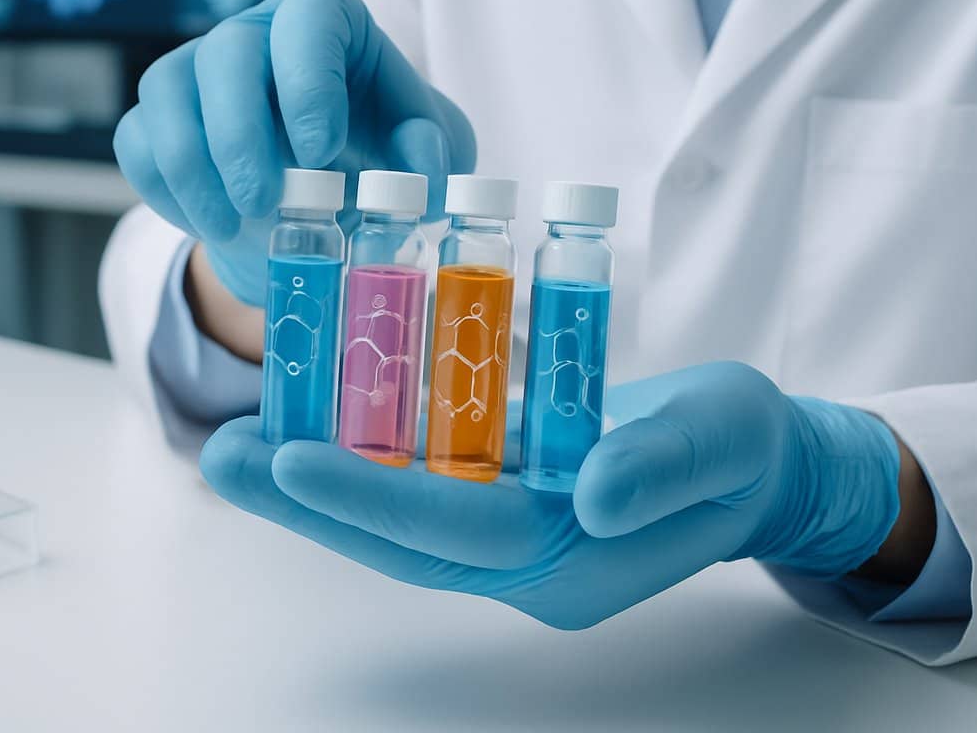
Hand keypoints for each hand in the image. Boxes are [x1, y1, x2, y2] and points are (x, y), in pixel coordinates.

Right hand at [113, 0, 475, 304]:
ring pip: (166, 89)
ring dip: (191, 164)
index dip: (309, 83)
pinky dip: (164, 186)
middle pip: (226, 53)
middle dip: (239, 134)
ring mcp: (197, 67)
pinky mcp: (157, 113)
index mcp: (326, 19)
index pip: (309, 19)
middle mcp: (254, 29)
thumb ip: (433, 151)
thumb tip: (423, 176)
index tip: (321, 153)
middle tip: (263, 201)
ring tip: (231, 224)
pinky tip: (208, 221)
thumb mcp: (423, 147)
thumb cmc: (380, 148)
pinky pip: (137, 138)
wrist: (326, 189)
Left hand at [199, 362, 902, 629]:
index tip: (291, 459)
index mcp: (574, 560)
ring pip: (396, 514)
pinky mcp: (502, 499)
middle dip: (307, 499)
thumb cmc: (744, 448)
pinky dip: (362, 455)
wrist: (753, 463)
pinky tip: (311, 416)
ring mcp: (510, 534)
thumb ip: (659, 466)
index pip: (453, 535)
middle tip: (223, 454)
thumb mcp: (722, 440)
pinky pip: (419, 482)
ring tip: (240, 438)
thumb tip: (589, 492)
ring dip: (318, 480)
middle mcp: (526, 560)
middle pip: (399, 538)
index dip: (369, 497)